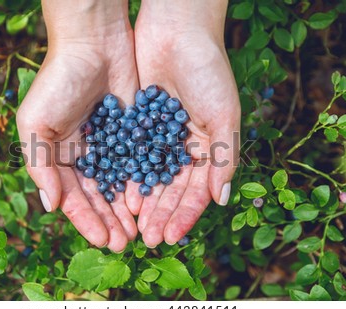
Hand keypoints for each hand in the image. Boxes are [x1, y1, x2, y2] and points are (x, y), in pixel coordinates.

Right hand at [16, 0, 138, 251]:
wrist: (94, 44)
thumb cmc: (58, 82)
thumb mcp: (36, 123)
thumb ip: (40, 165)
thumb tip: (50, 206)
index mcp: (58, 156)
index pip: (72, 197)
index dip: (86, 220)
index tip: (103, 240)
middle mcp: (83, 155)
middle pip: (97, 197)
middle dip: (109, 221)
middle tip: (125, 244)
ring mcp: (109, 146)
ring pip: (118, 186)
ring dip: (125, 210)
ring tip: (137, 232)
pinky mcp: (131, 134)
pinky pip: (136, 165)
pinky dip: (140, 185)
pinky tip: (147, 202)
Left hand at [133, 0, 240, 246]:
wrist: (177, 30)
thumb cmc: (208, 70)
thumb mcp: (224, 115)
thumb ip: (224, 158)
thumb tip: (221, 200)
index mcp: (208, 147)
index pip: (196, 191)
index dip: (185, 215)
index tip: (171, 236)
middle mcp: (183, 147)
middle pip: (171, 189)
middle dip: (161, 214)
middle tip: (148, 239)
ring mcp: (160, 137)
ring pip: (150, 177)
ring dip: (143, 201)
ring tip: (133, 224)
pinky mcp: (138, 124)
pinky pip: (132, 156)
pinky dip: (128, 175)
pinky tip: (121, 194)